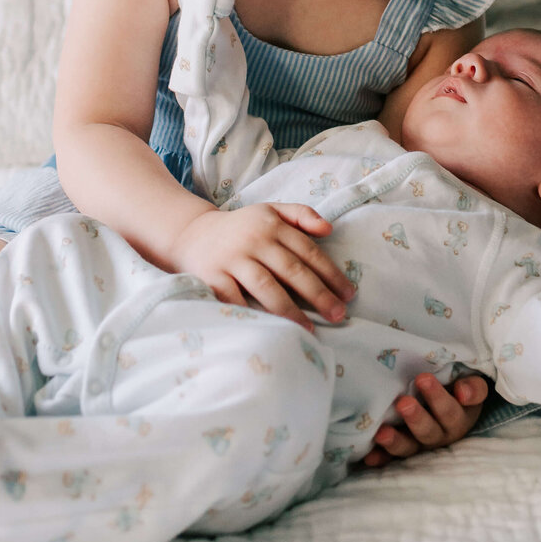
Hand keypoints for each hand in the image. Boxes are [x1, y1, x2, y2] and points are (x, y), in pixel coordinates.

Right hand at [171, 202, 356, 330]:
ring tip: (310, 330)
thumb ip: (301, 215)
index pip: (307, 251)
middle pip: (292, 270)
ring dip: (290, 311)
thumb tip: (329, 230)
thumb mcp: (270, 211)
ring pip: (266, 287)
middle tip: (339, 315)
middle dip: (318, 295)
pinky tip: (269, 331)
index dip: (330, 273)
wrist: (191, 234)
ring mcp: (232, 259)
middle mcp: (254, 241)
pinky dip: (251, 315)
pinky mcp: (212, 277)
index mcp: (272, 225)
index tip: (349, 294)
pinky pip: (235, 300)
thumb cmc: (241, 227)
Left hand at [361, 373, 488, 467]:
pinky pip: (391, 459)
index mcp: (459, 421)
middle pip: (428, 432)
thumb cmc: (459, 388)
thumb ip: (474, 388)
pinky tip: (369, 457)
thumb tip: (463, 392)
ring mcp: (420, 446)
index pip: (450, 412)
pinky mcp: (403, 451)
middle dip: (415, 418)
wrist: (452, 402)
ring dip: (395, 442)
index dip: (437, 398)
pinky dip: (380, 458)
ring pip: (409, 448)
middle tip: (403, 403)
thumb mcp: (473, 385)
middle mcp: (439, 437)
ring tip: (381, 433)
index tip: (422, 378)